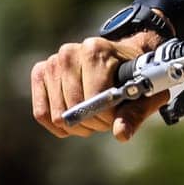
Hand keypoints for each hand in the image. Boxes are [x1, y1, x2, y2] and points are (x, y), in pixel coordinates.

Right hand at [31, 28, 169, 141]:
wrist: (121, 62)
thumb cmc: (134, 79)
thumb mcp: (143, 95)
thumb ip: (134, 114)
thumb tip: (120, 134)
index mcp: (95, 50)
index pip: (93, 98)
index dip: (107, 117)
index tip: (117, 116)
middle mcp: (69, 52)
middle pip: (73, 108)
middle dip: (93, 122)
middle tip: (106, 118)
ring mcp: (52, 62)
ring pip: (57, 114)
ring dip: (78, 126)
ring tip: (93, 116)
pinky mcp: (40, 73)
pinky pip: (42, 113)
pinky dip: (59, 126)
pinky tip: (75, 123)